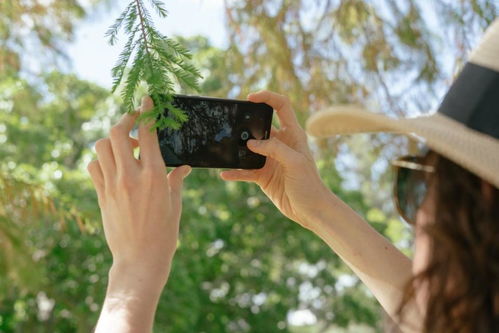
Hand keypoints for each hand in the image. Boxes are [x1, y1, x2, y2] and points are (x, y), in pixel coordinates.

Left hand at [87, 96, 190, 284]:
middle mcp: (130, 176)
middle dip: (124, 119)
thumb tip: (184, 166)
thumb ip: (176, 180)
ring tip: (124, 145)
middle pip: (117, 133)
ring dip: (112, 139)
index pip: (147, 134)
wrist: (139, 259)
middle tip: (133, 119)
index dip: (146, 112)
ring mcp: (112, 185)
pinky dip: (101, 159)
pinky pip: (94, 167)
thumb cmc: (164, 234)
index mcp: (154, 175)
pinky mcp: (101, 195)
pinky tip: (113, 165)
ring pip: (101, 147)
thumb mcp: (175, 204)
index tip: (146, 99)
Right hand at [220, 90, 332, 230]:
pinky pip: (245, 171)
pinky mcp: (263, 176)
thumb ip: (275, 149)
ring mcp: (270, 160)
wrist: (311, 211)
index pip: (281, 106)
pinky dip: (235, 172)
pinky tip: (225, 174)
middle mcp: (280, 144)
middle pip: (260, 126)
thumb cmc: (310, 185)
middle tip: (231, 123)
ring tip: (224, 147)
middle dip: (246, 123)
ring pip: (249, 148)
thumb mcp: (295, 163)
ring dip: (237, 148)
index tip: (250, 98)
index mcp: (293, 135)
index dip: (267, 98)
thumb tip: (251, 143)